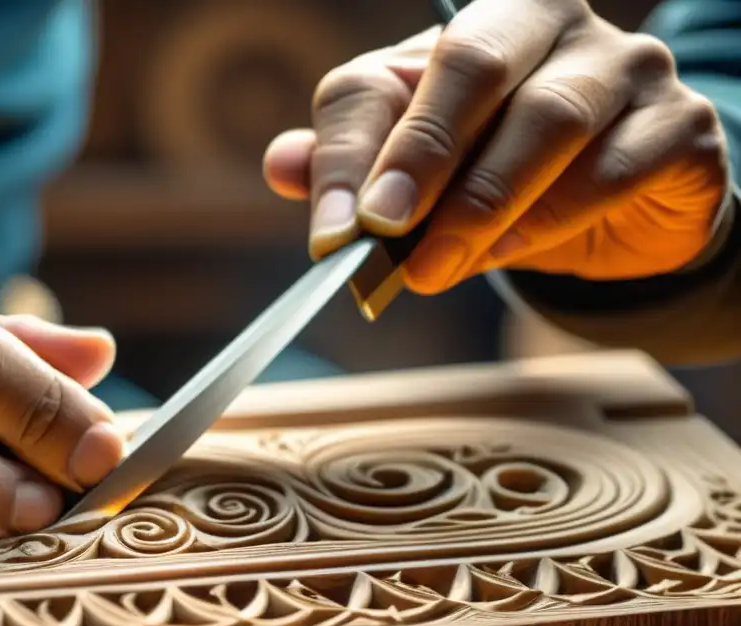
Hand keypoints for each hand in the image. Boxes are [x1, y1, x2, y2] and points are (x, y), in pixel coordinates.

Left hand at [263, 0, 729, 292]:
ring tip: (439, 267)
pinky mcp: (679, 127)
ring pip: (547, 120)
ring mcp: (627, 67)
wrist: (619, 204)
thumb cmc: (503, 175)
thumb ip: (355, 166)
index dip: (349, 155)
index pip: (385, 77)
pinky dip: (552, 219)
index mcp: (469, 28)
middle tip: (385, 236)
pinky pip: (611, 170)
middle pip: (474, 63)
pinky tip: (517, 251)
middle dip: (420, 158)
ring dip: (481, 206)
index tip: (335, 236)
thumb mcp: (421, 174)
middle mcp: (553, 26)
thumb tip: (279, 165)